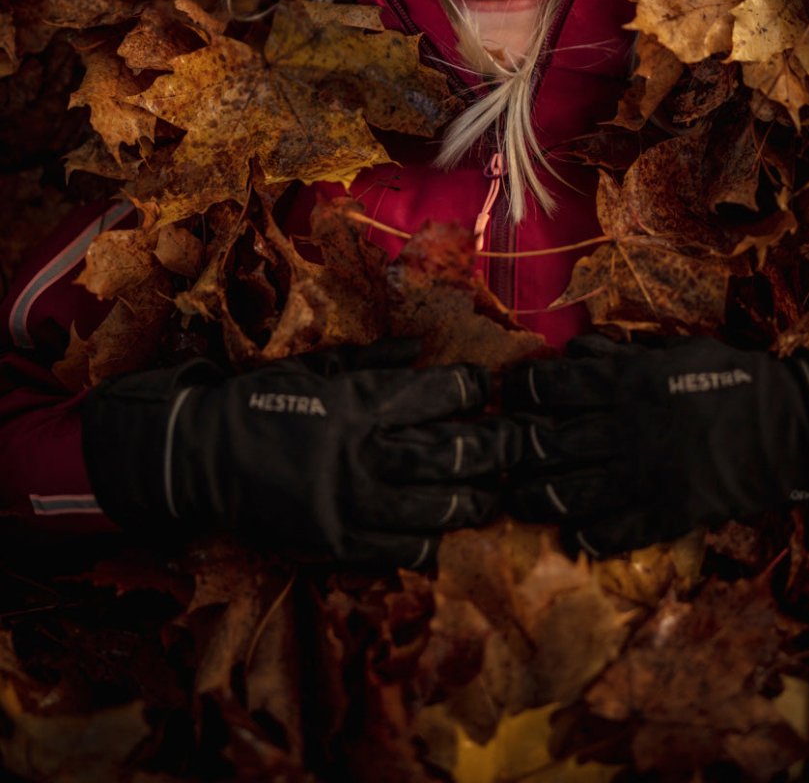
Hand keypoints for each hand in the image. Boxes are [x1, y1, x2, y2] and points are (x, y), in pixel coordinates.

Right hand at [81, 341, 517, 568]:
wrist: (202, 458)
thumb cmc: (262, 403)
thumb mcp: (316, 370)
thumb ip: (373, 360)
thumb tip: (421, 346)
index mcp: (359, 401)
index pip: (437, 393)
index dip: (472, 388)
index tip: (487, 387)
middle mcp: (362, 451)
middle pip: (451, 452)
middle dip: (496, 447)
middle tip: (519, 443)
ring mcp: (352, 502)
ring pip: (437, 507)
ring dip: (475, 501)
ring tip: (493, 494)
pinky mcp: (337, 543)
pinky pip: (402, 550)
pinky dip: (431, 542)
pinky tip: (444, 532)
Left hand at [502, 334, 808, 556]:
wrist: (786, 430)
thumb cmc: (728, 379)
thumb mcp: (672, 351)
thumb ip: (620, 352)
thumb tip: (573, 349)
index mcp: (623, 383)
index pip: (546, 387)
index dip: (520, 393)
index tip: (513, 397)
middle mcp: (622, 429)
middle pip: (543, 445)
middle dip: (514, 452)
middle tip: (505, 454)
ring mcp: (640, 476)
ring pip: (564, 494)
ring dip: (533, 498)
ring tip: (522, 498)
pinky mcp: (662, 513)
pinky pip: (609, 533)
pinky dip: (584, 536)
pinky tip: (574, 533)